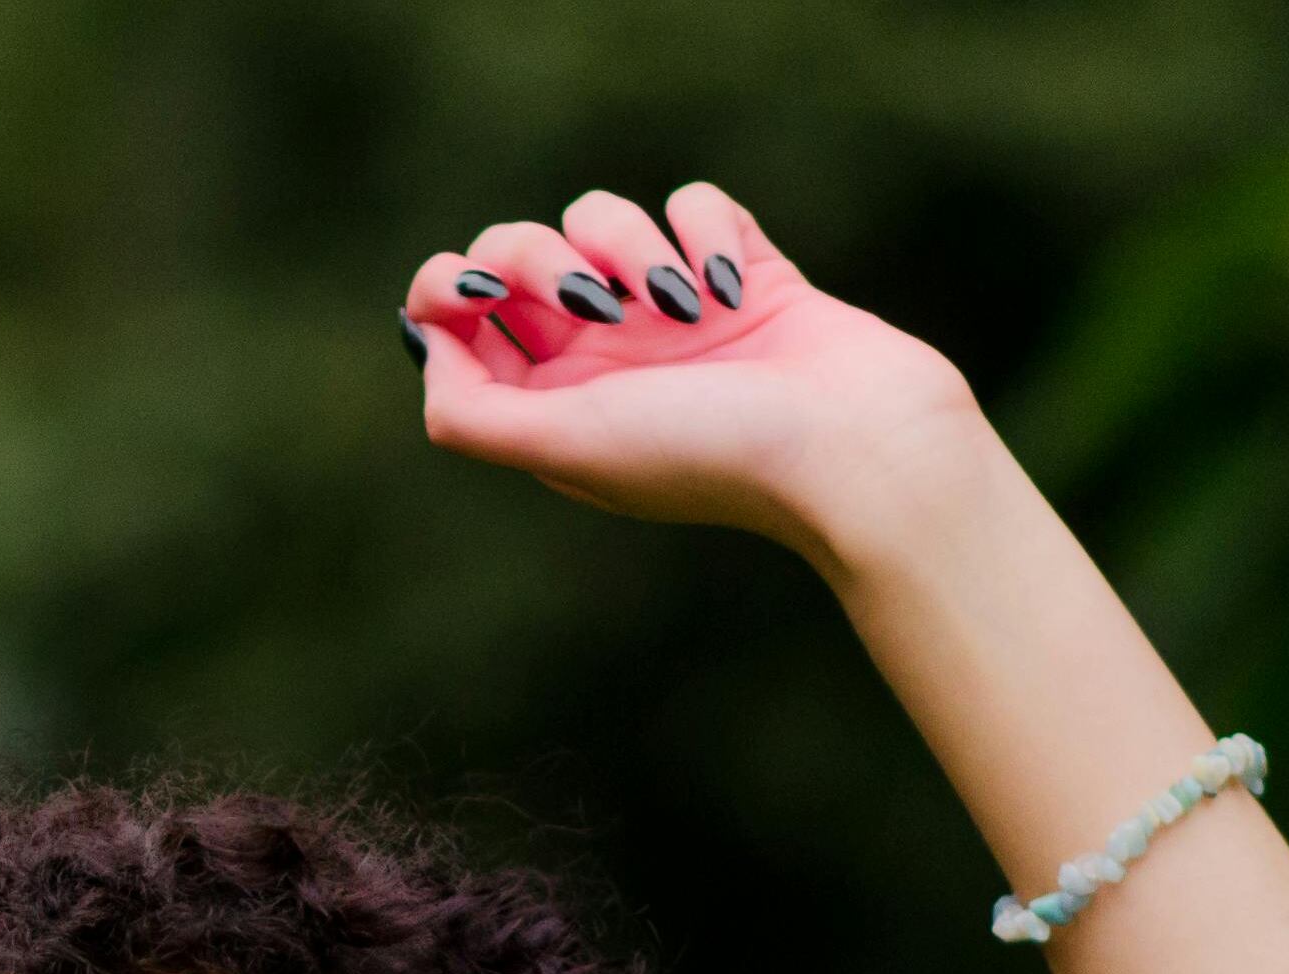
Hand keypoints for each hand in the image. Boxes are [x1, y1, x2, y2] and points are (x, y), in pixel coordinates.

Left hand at [401, 182, 990, 572]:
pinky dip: (705, 229)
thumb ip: (471, 414)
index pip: (460, 324)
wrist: (860, 449)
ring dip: (631, 245)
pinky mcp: (742, 273)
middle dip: (536, 256)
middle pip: (517, 255)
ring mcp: (672, 314)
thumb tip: (427, 346)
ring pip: (602, 218)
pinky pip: (694, 204)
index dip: (450, 289)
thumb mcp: (570, 448)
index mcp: (551, 406)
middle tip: (590, 301)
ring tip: (680, 308)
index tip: (477, 291)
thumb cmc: (715, 455)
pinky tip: (729, 283)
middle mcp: (603, 360)